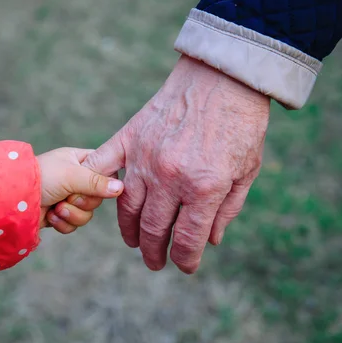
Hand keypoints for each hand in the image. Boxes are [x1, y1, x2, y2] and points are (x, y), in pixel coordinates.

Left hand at [37, 148, 123, 232]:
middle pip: (98, 197)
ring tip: (57, 208)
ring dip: (72, 214)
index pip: (106, 170)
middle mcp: (76, 178)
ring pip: (87, 214)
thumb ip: (97, 182)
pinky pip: (74, 224)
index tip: (93, 185)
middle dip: (82, 202)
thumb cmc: (41, 178)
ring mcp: (67, 197)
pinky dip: (63, 223)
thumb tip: (121, 188)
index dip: (104, 182)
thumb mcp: (72, 175)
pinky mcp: (59, 214)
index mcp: (80, 160)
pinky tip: (51, 216)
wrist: (11, 199)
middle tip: (68, 197)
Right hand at [59, 55, 269, 272]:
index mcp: (204, 187)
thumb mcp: (247, 170)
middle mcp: (170, 177)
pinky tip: (98, 201)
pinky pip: (103, 166)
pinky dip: (94, 184)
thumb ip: (228, 209)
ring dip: (130, 232)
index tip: (184, 266)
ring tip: (135, 242)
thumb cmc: (241, 123)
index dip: (185, 260)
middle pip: (154, 229)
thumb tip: (210, 242)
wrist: (222, 76)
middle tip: (155, 263)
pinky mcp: (130, 138)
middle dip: (155, 253)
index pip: (188, 239)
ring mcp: (145, 157)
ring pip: (127, 208)